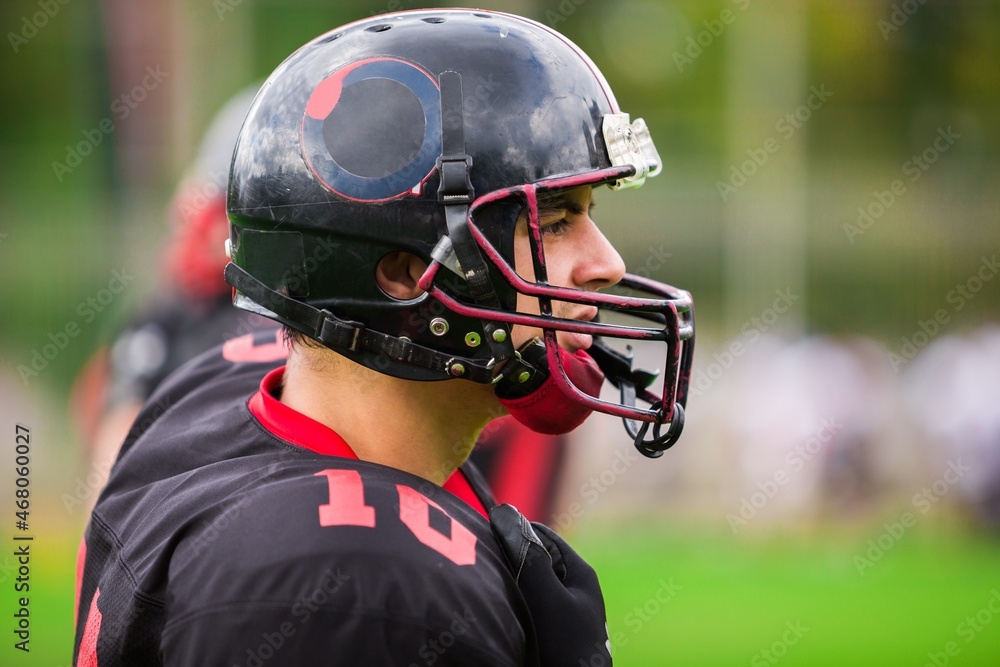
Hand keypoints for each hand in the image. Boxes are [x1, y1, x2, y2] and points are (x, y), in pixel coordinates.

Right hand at [490, 504, 611, 665]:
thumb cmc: (565, 647)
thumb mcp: (546, 596)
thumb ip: (528, 556)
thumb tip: (506, 512)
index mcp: (579, 574)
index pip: (542, 536)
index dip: (514, 531)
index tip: (484, 534)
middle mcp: (572, 590)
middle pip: (534, 561)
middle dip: (508, 559)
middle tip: (480, 562)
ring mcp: (561, 614)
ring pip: (527, 586)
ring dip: (507, 584)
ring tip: (484, 587)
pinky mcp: (550, 634)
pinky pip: (525, 608)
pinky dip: (510, 605)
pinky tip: (495, 611)